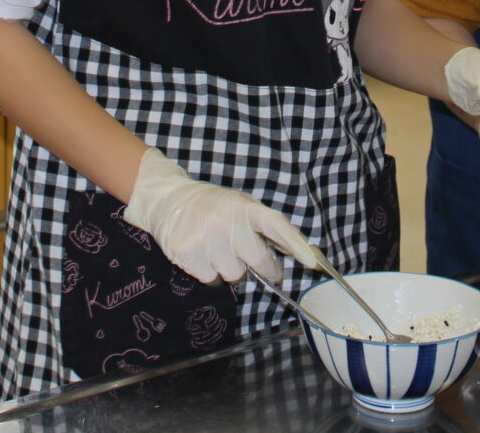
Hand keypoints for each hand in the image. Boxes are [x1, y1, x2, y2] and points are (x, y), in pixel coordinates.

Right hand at [123, 147, 319, 283]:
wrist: (168, 199)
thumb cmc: (212, 206)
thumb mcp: (240, 206)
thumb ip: (265, 228)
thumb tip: (299, 252)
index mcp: (244, 206)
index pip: (276, 225)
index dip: (295, 244)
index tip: (311, 263)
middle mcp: (226, 221)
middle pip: (257, 260)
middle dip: (263, 267)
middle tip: (259, 265)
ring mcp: (205, 238)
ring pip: (234, 275)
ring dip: (230, 268)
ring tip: (217, 248)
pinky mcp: (187, 253)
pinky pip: (211, 280)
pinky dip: (210, 273)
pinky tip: (202, 254)